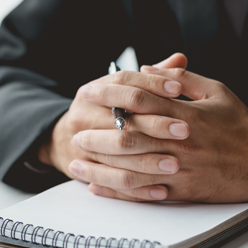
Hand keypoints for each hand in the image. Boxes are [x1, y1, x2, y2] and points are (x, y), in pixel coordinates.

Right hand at [38, 53, 192, 180]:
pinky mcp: (85, 169)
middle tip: (184, 130)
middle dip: (155, 125)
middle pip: (121, 119)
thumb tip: (179, 60)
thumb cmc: (103, 113)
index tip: (177, 89)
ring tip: (176, 163)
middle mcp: (83, 115)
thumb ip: (151, 78)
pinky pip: (113, 180)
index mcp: (93, 92)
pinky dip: (139, 187)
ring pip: (117, 153)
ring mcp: (81, 144)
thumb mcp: (119, 91)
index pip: (122, 83)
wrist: (64, 141)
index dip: (151, 84)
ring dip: (148, 160)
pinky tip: (162, 188)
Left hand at [68, 53, 247, 201]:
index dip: (109, 94)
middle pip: (128, 136)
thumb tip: (146, 69)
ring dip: (99, 165)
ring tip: (76, 161)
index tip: (87, 92)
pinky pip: (142, 194)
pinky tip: (96, 187)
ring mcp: (179, 170)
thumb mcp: (217, 91)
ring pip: (130, 168)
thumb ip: (181, 78)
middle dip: (97, 133)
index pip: (138, 100)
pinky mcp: (181, 192)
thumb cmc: (241, 125)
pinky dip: (117, 191)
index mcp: (186, 115)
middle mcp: (179, 143)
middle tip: (75, 130)